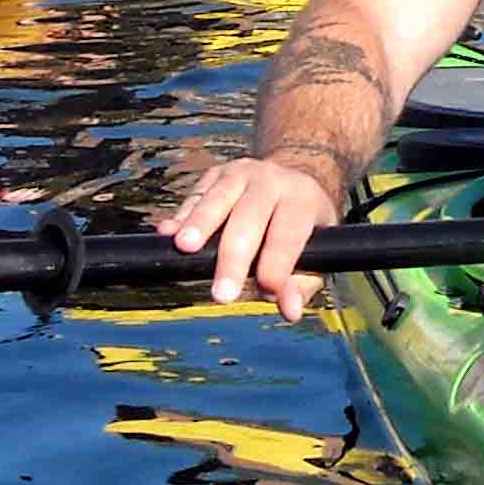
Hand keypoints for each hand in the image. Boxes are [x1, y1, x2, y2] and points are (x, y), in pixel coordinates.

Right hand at [157, 155, 342, 319]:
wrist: (291, 176)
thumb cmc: (303, 225)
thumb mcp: (316, 249)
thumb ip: (302, 282)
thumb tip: (290, 311)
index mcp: (302, 199)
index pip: (288, 232)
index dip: (279, 262)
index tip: (267, 291)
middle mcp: (271, 180)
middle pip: (250, 218)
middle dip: (234, 258)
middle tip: (222, 295)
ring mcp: (240, 173)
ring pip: (218, 200)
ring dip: (200, 224)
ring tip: (185, 248)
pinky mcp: (214, 175)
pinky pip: (195, 196)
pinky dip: (181, 216)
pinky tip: (167, 233)